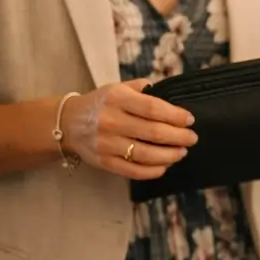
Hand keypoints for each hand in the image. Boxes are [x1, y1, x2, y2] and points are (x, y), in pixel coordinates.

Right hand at [59, 80, 196, 179]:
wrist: (68, 123)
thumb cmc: (102, 104)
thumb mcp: (119, 88)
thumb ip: (143, 89)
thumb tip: (171, 92)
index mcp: (117, 99)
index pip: (153, 109)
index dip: (176, 116)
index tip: (189, 120)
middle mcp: (111, 121)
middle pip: (154, 133)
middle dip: (179, 137)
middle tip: (192, 138)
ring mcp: (107, 144)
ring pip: (146, 155)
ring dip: (170, 155)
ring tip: (181, 152)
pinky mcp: (105, 162)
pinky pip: (134, 171)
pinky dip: (154, 171)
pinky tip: (165, 166)